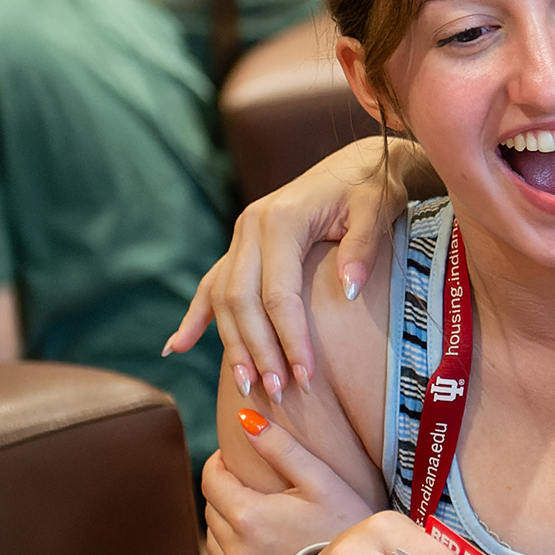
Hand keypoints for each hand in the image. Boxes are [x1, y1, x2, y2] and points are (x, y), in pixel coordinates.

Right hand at [165, 136, 422, 400]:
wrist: (362, 162)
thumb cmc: (374, 188)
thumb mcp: (378, 211)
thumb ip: (363, 249)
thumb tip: (349, 291)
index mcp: (282, 219)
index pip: (279, 294)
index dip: (290, 339)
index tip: (307, 377)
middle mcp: (252, 226)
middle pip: (243, 301)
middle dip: (259, 351)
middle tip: (279, 392)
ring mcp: (242, 235)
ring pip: (224, 298)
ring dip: (232, 344)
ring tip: (247, 386)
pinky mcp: (243, 244)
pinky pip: (211, 283)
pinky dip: (196, 317)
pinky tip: (176, 347)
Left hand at [202, 412, 379, 554]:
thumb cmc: (345, 526)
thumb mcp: (321, 481)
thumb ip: (282, 448)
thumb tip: (245, 418)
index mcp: (249, 516)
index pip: (211, 480)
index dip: (219, 462)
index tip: (234, 456)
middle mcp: (235, 548)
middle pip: (211, 507)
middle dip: (225, 491)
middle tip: (251, 484)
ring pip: (213, 537)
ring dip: (226, 521)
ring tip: (256, 514)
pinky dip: (229, 551)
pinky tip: (255, 544)